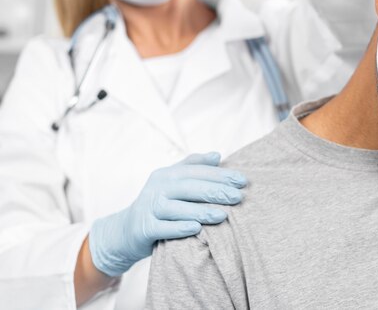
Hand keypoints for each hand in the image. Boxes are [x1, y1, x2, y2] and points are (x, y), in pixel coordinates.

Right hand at [89, 152, 245, 276]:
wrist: (126, 231)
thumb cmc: (159, 204)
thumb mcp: (172, 182)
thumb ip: (193, 166)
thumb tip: (217, 155)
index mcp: (167, 174)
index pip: (198, 171)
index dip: (221, 175)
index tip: (242, 180)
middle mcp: (158, 187)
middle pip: (190, 187)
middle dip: (216, 191)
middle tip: (238, 197)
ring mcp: (150, 208)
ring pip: (178, 208)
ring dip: (202, 211)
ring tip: (223, 214)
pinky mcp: (144, 228)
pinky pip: (164, 228)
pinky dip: (180, 228)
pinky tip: (197, 229)